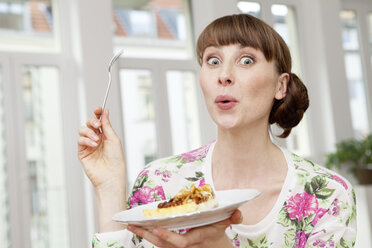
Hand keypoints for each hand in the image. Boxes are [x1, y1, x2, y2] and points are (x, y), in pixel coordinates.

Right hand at [78, 107, 126, 231]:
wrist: (111, 176)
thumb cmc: (116, 159)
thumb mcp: (113, 139)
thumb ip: (107, 125)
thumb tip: (105, 111)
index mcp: (106, 135)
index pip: (100, 121)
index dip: (98, 114)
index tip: (98, 109)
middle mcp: (97, 139)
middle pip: (89, 123)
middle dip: (92, 121)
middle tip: (97, 124)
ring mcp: (89, 145)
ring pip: (82, 130)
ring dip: (89, 132)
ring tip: (97, 140)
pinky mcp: (82, 152)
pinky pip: (80, 141)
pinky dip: (86, 140)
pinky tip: (93, 144)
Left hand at [127, 209, 242, 247]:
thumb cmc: (217, 235)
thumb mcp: (226, 225)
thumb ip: (233, 218)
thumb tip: (238, 211)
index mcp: (196, 240)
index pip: (180, 242)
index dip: (168, 236)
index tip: (156, 228)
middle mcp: (184, 247)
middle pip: (162, 245)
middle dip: (147, 236)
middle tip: (132, 225)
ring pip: (157, 245)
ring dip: (143, 236)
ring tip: (130, 225)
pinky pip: (158, 244)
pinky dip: (147, 236)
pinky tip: (138, 228)